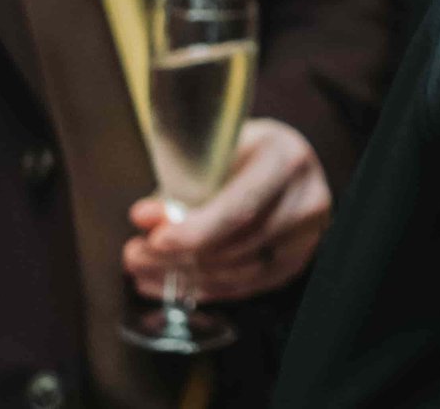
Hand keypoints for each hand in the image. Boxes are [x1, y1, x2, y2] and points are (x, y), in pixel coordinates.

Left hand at [124, 119, 328, 303]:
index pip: (241, 208)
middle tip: (134, 253)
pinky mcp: (294, 262)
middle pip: (235, 245)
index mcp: (285, 160)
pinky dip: (202, 288)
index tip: (155, 239)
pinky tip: (170, 283)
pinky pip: (243, 286)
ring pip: (236, 272)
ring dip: (182, 276)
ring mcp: (305, 236)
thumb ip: (182, 185)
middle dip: (175, 256)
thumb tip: (145, 218)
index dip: (195, 231)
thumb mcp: (216, 150)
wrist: (284, 159)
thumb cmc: (245, 150)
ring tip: (143, 269)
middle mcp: (304, 200)